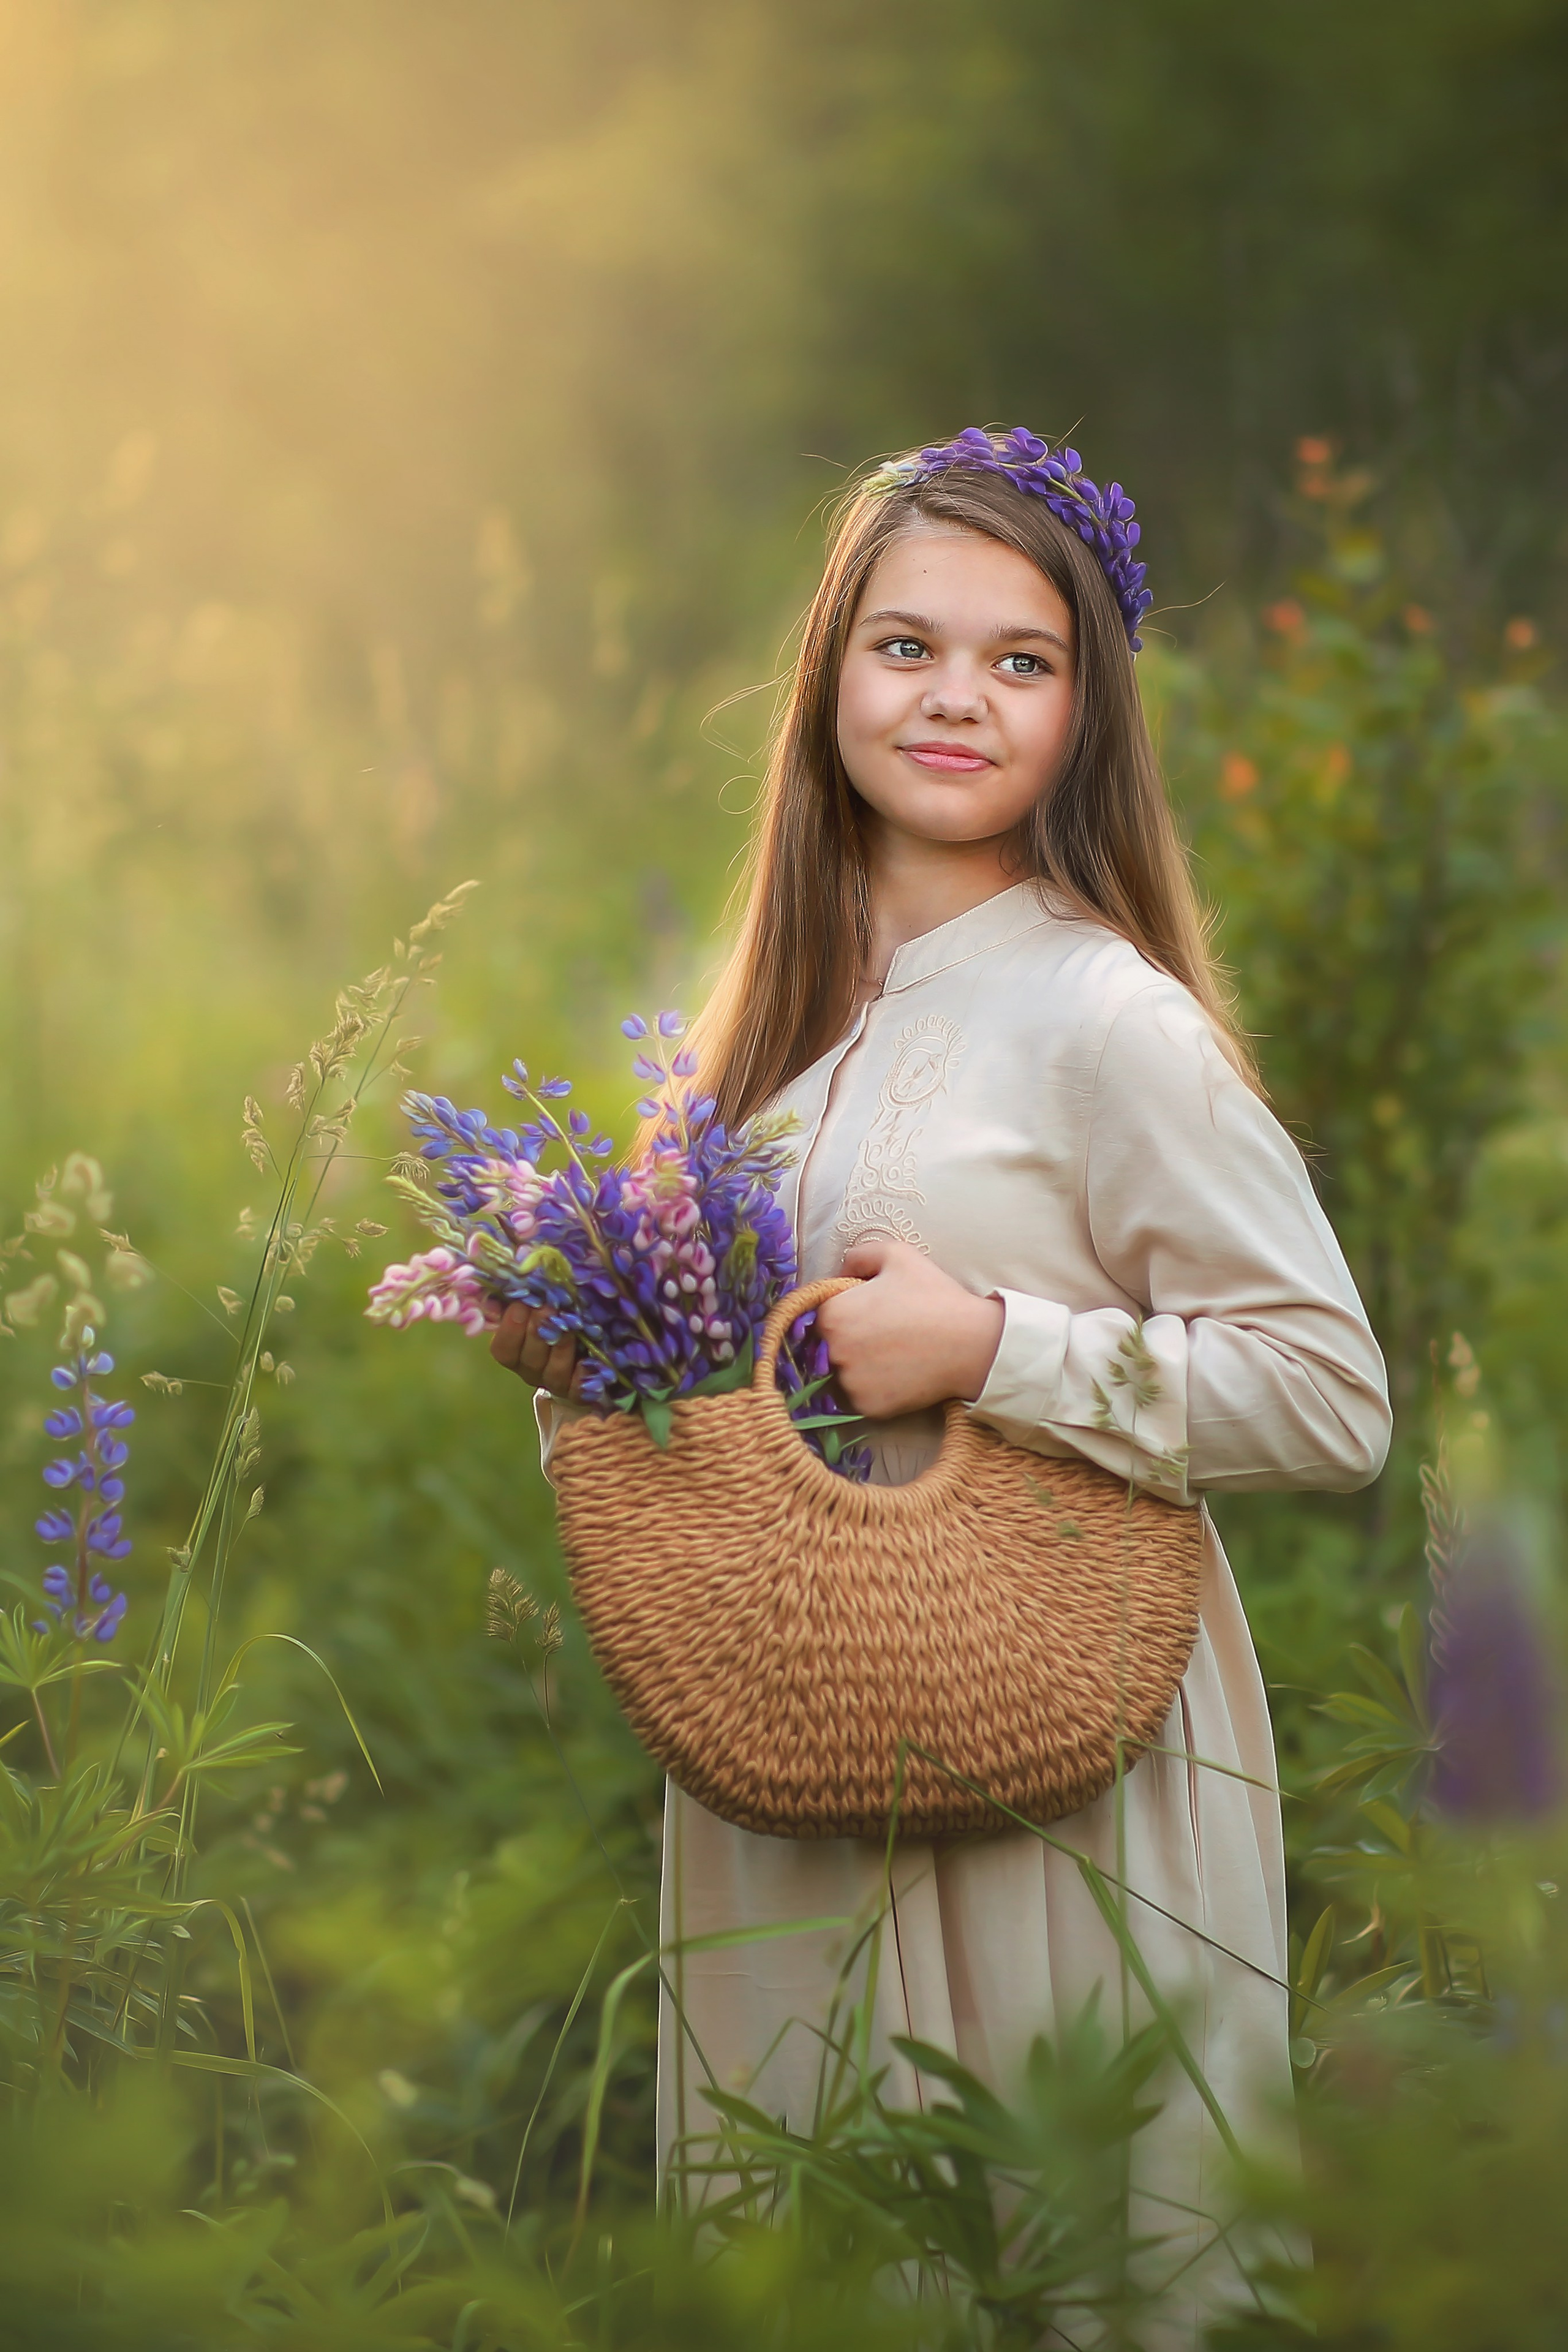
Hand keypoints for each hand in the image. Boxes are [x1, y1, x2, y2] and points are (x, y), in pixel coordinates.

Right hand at [489, 1303, 586, 1399]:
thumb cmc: (554, 1318)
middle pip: (529, 1360)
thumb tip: (503, 1288)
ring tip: (569, 1325)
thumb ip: (517, 1299)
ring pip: (554, 1372)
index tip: (520, 1304)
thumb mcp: (534, 1307)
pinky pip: (578, 1388)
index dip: (509, 1329)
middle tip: (546, 1308)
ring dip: (561, 1346)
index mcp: (515, 1352)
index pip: (502, 1349)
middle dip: (537, 1332)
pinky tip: (587, 1360)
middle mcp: (532, 1371)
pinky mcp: (578, 1390)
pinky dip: (583, 1374)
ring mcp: (556, 1382)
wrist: (587, 1347)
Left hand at [813, 1237, 1003, 1419]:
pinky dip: (876, 1388)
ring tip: (895, 1354)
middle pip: (829, 1346)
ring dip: (861, 1366)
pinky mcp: (868, 1407)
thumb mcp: (896, 1255)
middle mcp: (833, 1352)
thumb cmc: (933, 1296)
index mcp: (832, 1314)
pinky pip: (862, 1397)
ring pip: (843, 1374)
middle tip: (887, 1334)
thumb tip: (841, 1270)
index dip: (848, 1311)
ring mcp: (850, 1383)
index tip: (873, 1312)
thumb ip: (858, 1255)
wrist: (971, 1343)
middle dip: (851, 1339)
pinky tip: (900, 1373)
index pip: (823, 1314)